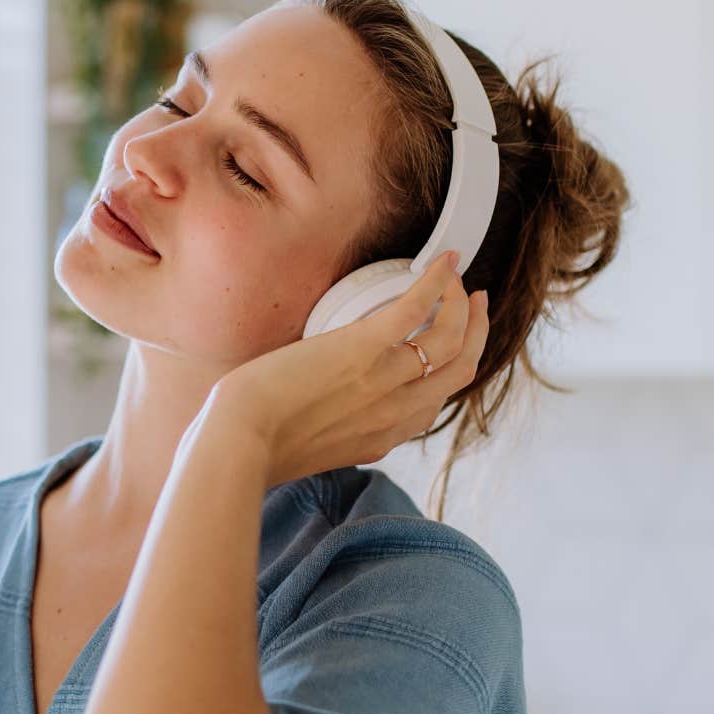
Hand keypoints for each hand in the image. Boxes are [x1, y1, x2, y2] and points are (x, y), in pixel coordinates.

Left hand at [208, 252, 489, 488]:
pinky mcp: (364, 347)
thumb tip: (329, 418)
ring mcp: (385, 379)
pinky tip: (444, 262)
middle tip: (473, 304)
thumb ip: (336, 435)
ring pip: (450, 339)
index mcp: (383, 438)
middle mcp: (395, 411)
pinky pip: (416, 307)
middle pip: (460, 370)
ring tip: (457, 281)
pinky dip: (436, 281)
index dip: (450, 371)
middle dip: (475, 333)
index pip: (436, 405)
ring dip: (461, 305)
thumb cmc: (257, 445)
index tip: (450, 346)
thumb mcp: (313, 452)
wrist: (238, 442)